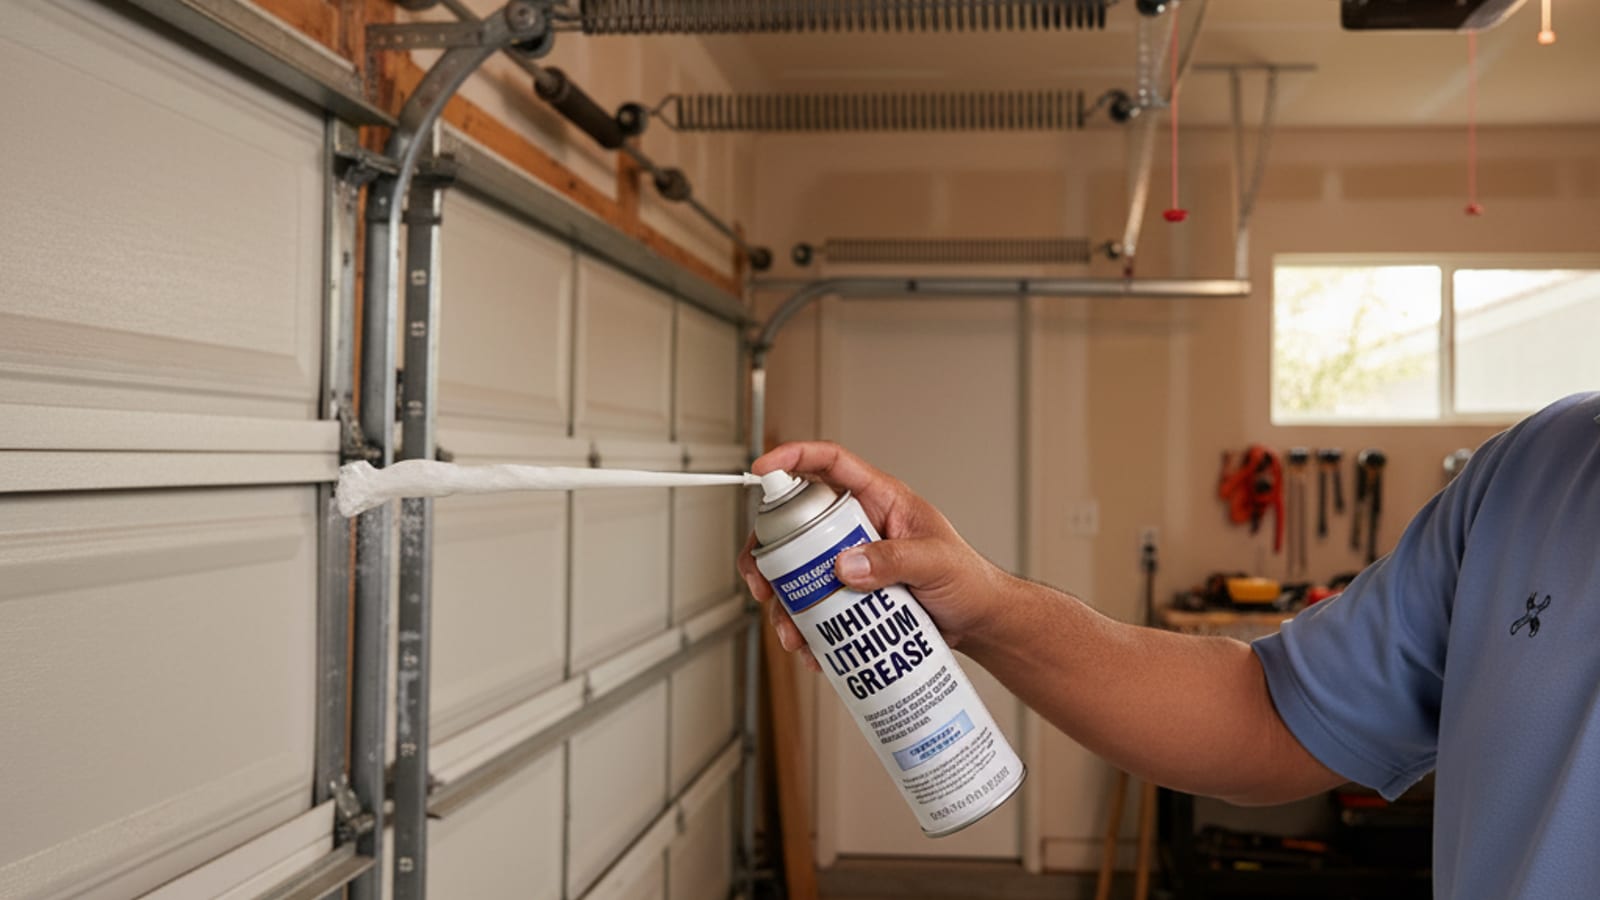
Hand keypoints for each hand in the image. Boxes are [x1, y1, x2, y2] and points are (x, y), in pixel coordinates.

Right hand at [736, 442, 1012, 671]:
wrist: (977, 623)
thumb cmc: (968, 580)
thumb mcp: (937, 562)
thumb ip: (894, 559)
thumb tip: (844, 565)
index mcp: (879, 500)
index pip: (831, 463)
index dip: (793, 458)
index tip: (762, 469)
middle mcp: (857, 526)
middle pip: (795, 523)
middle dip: (767, 553)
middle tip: (762, 583)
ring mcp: (850, 561)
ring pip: (796, 572)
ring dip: (783, 603)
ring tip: (791, 632)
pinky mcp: (849, 596)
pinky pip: (813, 607)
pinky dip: (803, 629)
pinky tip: (811, 649)